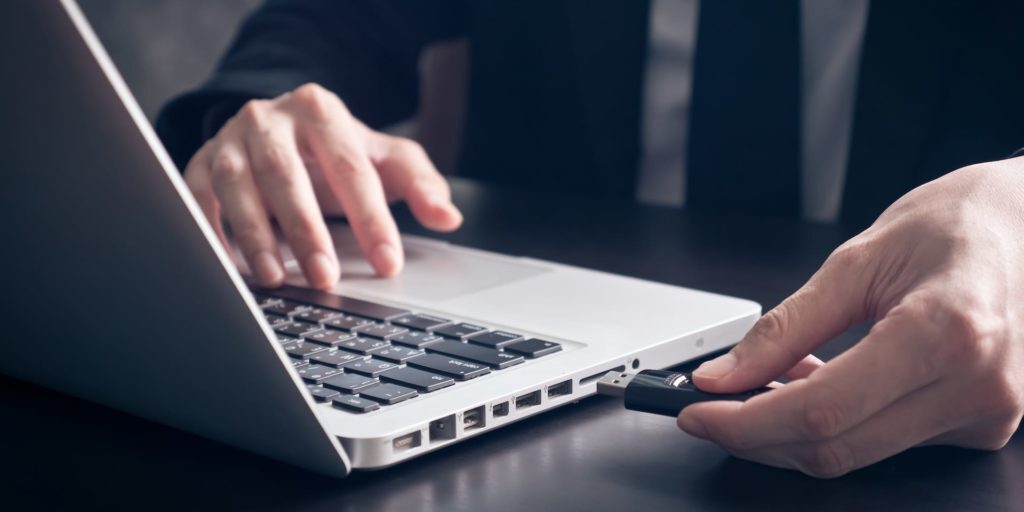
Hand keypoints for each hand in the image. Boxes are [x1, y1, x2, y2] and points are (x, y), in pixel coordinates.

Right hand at [183, 83, 462, 288]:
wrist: (281, 132)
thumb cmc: (337, 153)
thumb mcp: (384, 160)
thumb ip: (420, 184)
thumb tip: (448, 216)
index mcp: (321, 110)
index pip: (351, 167)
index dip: (371, 218)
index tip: (387, 262)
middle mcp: (270, 118)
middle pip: (286, 173)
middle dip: (306, 229)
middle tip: (325, 278)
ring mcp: (230, 139)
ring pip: (236, 183)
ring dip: (253, 234)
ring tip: (275, 278)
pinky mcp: (201, 162)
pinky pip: (198, 197)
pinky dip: (211, 232)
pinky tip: (232, 267)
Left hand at [677, 158, 1023, 477]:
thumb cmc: (957, 224)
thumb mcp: (857, 259)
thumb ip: (785, 327)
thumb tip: (724, 374)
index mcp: (945, 333)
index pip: (822, 411)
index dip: (746, 422)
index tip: (697, 412)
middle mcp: (975, 387)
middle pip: (835, 447)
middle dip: (757, 436)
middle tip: (710, 409)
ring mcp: (986, 415)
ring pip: (857, 452)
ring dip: (793, 430)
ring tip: (766, 382)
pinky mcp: (982, 426)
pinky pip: (886, 441)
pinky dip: (836, 423)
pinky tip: (818, 385)